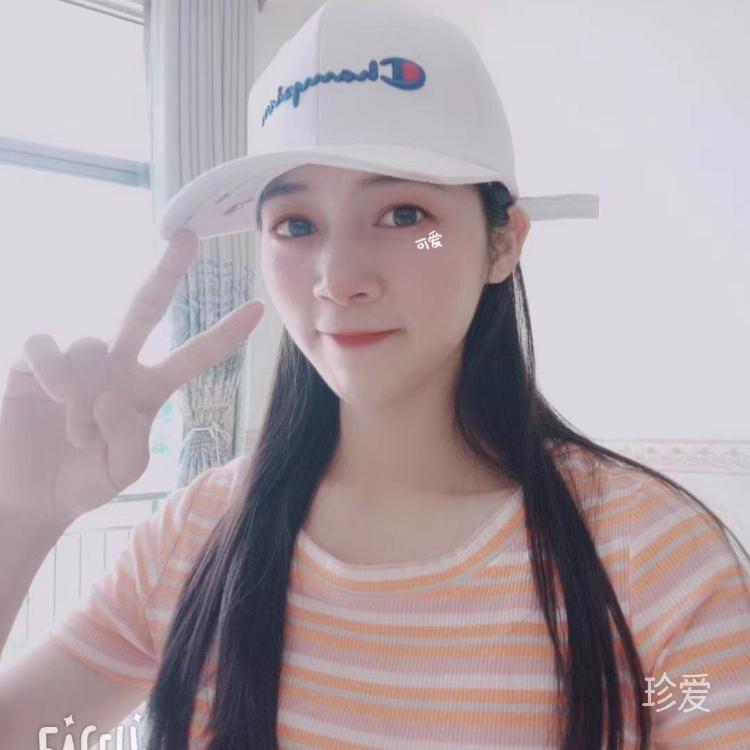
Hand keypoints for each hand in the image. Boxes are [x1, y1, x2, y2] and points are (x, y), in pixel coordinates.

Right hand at [0, 229, 264, 527]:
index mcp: (148, 389)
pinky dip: (51, 370)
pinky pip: (46, 345)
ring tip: (76, 433)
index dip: (223, 334)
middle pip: (144, 307)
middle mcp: (117, 366)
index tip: (257, 309)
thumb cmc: (84, 481)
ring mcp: (78, 362)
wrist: (32, 496)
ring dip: (84, 396)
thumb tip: (113, 395)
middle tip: (188, 236)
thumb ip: (130, 438)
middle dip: (167, 272)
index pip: (193, 356)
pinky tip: (50, 395)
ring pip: (91, 345)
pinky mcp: (34, 364)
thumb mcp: (123, 470)